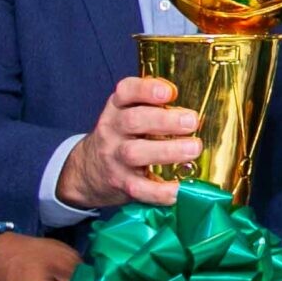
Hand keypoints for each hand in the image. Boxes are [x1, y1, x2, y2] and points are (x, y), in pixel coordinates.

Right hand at [55, 77, 201, 211]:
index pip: (126, 91)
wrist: (88, 171)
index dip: (147, 89)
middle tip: (191, 121)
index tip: (170, 92)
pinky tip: (180, 188)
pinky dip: (161, 191)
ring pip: (135, 153)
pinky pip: (141, 189)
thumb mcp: (127, 114)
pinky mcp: (121, 184)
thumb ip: (153, 106)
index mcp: (116, 108)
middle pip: (133, 121)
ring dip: (168, 150)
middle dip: (164, 120)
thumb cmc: (120, 137)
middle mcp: (112, 130)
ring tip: (193, 148)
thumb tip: (191, 107)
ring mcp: (115, 158)